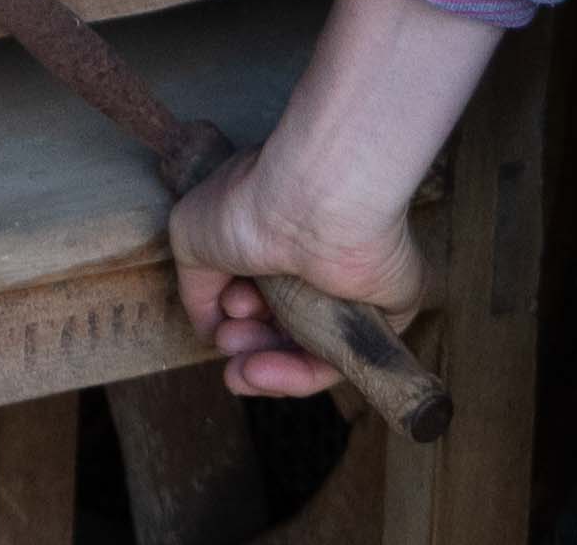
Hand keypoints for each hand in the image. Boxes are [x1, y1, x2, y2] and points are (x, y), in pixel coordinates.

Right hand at [165, 136, 426, 399]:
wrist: (318, 201)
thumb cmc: (251, 206)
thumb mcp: (193, 237)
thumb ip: (198, 288)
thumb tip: (211, 328)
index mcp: (277, 233)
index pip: (255, 290)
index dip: (230, 313)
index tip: (221, 317)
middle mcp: (313, 261)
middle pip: (278, 324)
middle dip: (245, 342)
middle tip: (230, 342)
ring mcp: (349, 288)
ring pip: (305, 348)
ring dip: (264, 366)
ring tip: (240, 371)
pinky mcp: (383, 314)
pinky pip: (338, 358)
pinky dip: (298, 374)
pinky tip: (259, 374)